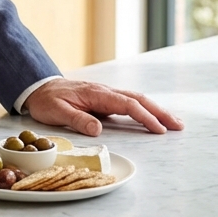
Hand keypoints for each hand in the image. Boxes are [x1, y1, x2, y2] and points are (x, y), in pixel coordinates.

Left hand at [24, 79, 183, 135]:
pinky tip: (152, 118)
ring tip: (173, 123)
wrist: (38, 87)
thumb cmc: (47, 100)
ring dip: (155, 110)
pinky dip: (144, 110)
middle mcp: (105, 92)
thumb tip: (98, 129)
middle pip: (138, 99)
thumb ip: (77, 119)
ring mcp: (106, 95)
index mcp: (96, 94)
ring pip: (136, 100)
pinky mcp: (104, 100)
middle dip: (160, 112)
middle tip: (179, 126)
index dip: (145, 117)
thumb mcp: (57, 112)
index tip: (159, 129)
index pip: (127, 104)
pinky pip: (129, 103)